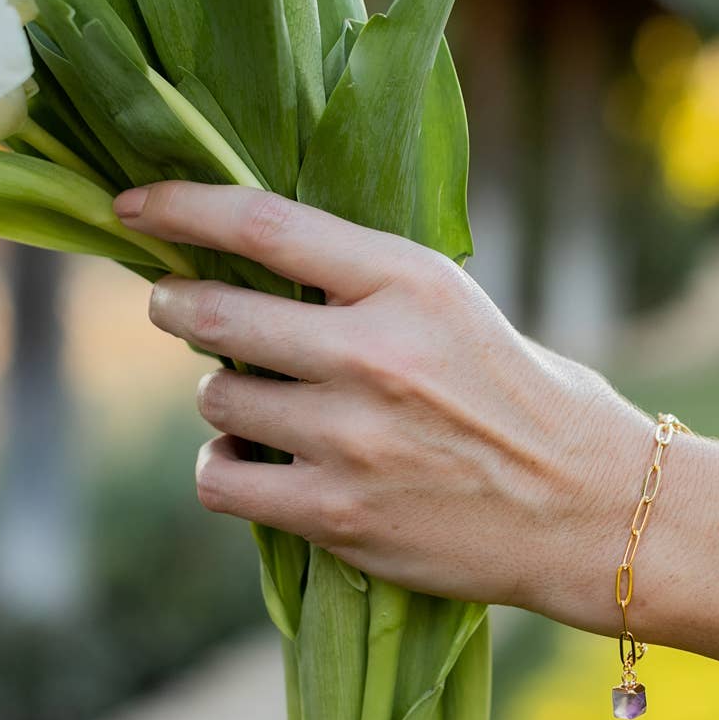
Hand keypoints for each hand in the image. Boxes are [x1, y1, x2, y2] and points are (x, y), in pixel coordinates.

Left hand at [114, 182, 652, 623]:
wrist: (584, 507)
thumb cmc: (517, 394)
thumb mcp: (452, 306)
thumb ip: (359, 283)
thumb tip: (246, 270)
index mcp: (409, 282)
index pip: (265, 224)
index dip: (183, 207)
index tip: (133, 206)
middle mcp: (374, 352)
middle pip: (216, 314)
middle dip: (175, 305)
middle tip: (172, 305)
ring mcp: (352, 437)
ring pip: (217, 399)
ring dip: (225, 397)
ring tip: (262, 404)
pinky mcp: (338, 514)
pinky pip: (221, 480)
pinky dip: (224, 468)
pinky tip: (254, 463)